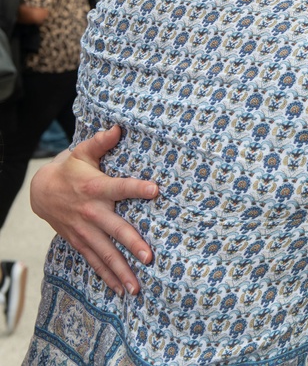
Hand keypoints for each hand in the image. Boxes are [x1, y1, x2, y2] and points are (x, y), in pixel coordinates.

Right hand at [29, 126, 157, 295]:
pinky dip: (106, 276)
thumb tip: (118, 127)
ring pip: (105, 253)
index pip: (119, 187)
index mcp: (95, 188)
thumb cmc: (70, 169)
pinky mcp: (80, 242)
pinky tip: (120, 290)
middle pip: (115, 230)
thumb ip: (101, 142)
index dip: (136, 188)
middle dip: (132, 244)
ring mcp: (85, 231)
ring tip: (137, 287)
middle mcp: (91, 212)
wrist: (41, 191)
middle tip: (150, 257)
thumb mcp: (83, 152)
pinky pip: (94, 262)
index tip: (155, 190)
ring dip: (121, 271)